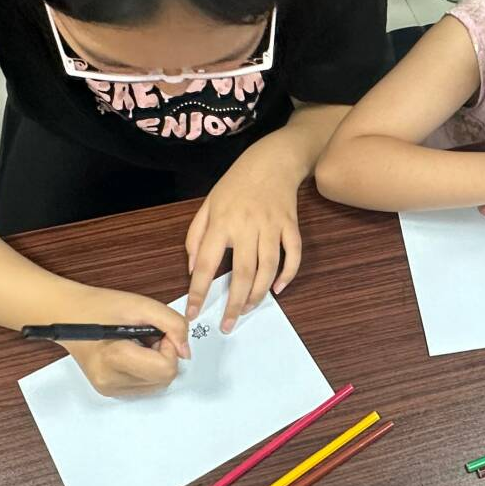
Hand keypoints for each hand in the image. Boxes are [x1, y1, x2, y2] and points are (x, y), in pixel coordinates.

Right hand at [59, 286, 190, 397]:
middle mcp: (110, 381)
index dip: (170, 347)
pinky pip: (145, 385)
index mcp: (114, 359)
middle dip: (164, 355)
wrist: (67, 314)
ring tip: (137, 343)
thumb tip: (186, 351)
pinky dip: (146, 369)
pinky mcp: (110, 391)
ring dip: (156, 362)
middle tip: (147, 336)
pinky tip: (132, 353)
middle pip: (164, 379)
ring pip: (158, 384)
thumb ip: (173, 324)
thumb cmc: (98, 307)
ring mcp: (109, 389)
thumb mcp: (141, 305)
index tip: (158, 332)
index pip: (166, 369)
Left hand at [185, 143, 303, 332]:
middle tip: (228, 324)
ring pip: (267, 269)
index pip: (205, 264)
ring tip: (247, 309)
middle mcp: (246, 226)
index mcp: (221, 222)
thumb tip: (193, 269)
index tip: (193, 313)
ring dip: (258, 293)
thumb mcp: (207, 205)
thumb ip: (195, 237)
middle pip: (241, 273)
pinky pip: (292, 256)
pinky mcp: (290, 226)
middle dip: (233, 303)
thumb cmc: (235, 184)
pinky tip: (277, 289)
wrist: (272, 161)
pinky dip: (287, 275)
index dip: (198, 291)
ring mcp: (271, 226)